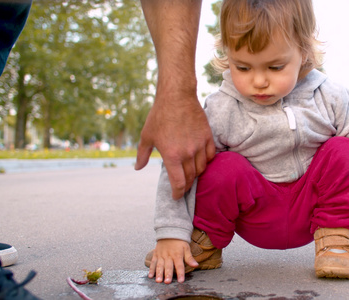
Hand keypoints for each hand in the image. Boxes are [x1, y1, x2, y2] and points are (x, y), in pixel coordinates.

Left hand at [137, 0, 213, 198]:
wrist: (177, 96)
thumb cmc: (159, 115)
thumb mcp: (146, 136)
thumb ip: (142, 154)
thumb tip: (138, 168)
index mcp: (171, 155)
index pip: (179, 182)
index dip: (178, 193)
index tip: (176, 197)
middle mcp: (187, 153)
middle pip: (191, 178)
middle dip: (186, 186)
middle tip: (182, 188)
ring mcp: (199, 145)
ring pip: (202, 168)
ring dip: (196, 175)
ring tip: (191, 175)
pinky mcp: (208, 137)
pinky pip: (211, 156)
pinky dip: (206, 162)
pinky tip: (201, 161)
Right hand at [148, 239, 198, 283]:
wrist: (169, 232)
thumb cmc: (179, 242)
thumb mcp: (186, 248)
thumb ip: (189, 258)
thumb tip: (196, 265)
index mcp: (177, 254)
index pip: (179, 265)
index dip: (180, 273)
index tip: (181, 281)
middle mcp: (168, 256)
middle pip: (168, 266)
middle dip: (168, 274)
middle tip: (167, 282)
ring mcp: (161, 255)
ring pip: (159, 265)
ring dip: (159, 273)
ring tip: (159, 281)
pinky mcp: (155, 255)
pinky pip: (153, 263)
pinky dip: (151, 269)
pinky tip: (150, 276)